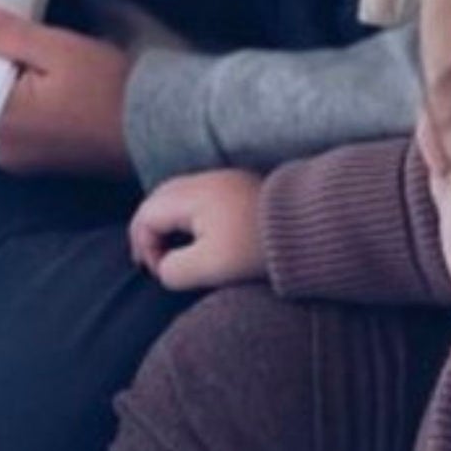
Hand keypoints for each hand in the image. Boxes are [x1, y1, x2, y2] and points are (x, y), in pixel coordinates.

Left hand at [0, 4, 133, 178]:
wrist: (156, 126)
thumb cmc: (111, 90)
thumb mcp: (58, 49)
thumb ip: (5, 33)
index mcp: (1, 126)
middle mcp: (2, 151)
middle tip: (1, 31)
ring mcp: (18, 159)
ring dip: (3, 80)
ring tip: (25, 53)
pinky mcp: (36, 158)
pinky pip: (13, 121)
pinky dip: (19, 98)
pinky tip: (39, 78)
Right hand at [129, 170, 266, 291]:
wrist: (305, 229)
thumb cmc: (255, 249)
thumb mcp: (208, 268)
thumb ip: (173, 269)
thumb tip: (163, 266)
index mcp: (193, 195)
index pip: (148, 214)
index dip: (144, 246)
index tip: (160, 271)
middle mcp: (205, 179)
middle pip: (159, 198)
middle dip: (147, 228)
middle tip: (147, 258)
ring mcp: (223, 180)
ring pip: (177, 195)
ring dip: (166, 221)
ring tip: (165, 249)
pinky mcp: (237, 187)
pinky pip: (197, 196)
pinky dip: (185, 215)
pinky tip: (192, 235)